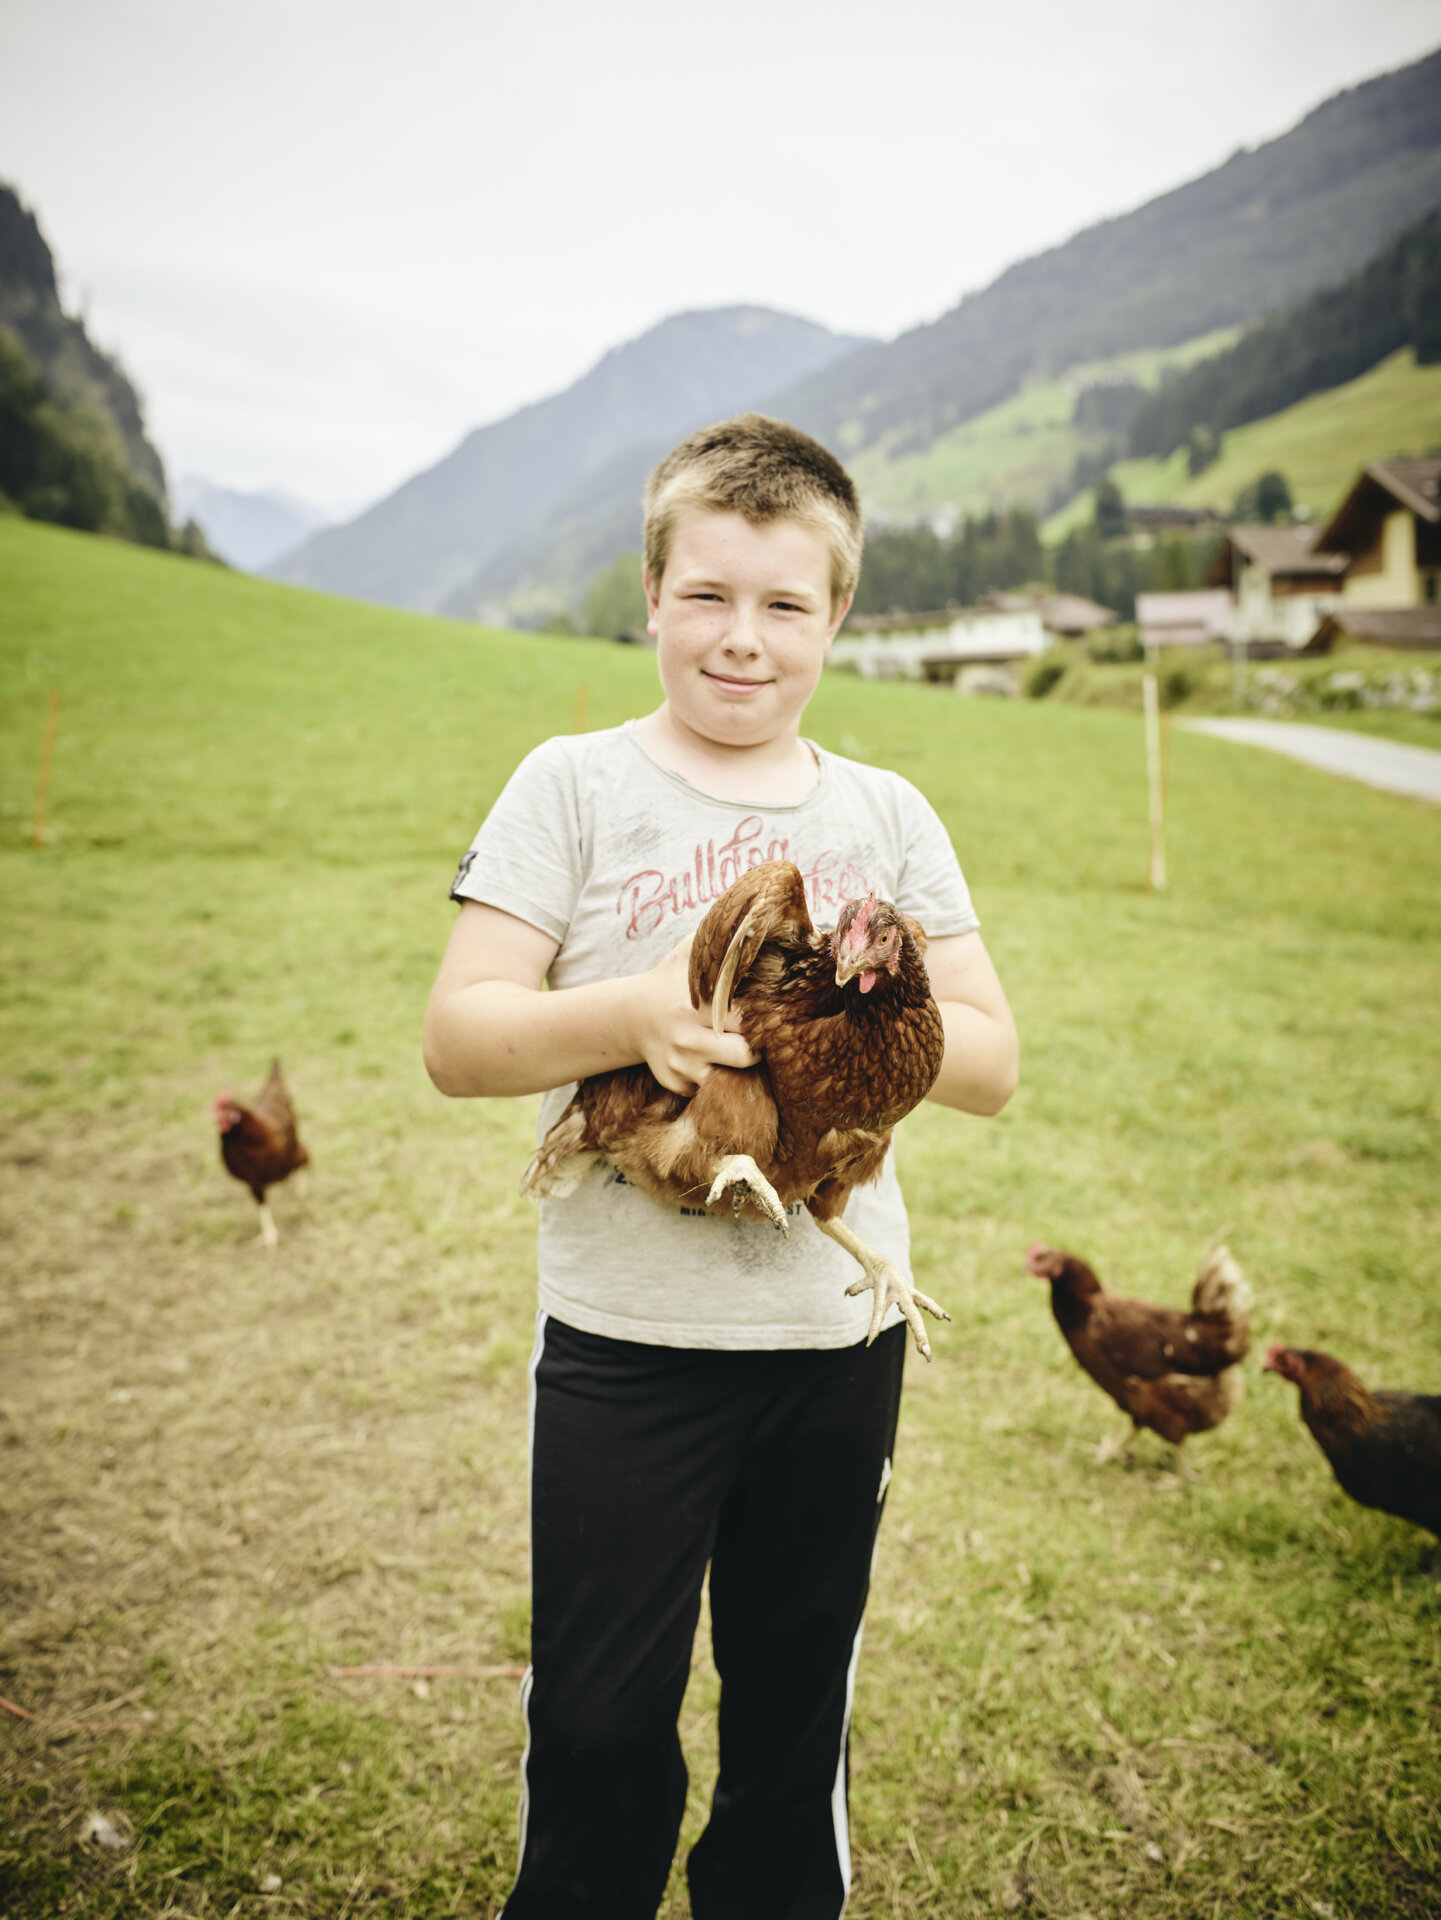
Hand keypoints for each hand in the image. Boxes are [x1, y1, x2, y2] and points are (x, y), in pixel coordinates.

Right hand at [629, 934, 756, 1095]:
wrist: (631, 1015)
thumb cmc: (670, 981)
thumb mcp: (689, 954)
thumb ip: (719, 941)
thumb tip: (755, 921)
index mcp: (694, 1006)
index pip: (746, 1018)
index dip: (765, 1016)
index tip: (774, 1011)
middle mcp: (686, 1039)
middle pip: (746, 1055)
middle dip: (760, 1046)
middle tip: (764, 1035)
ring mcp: (680, 1065)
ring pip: (731, 1078)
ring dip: (740, 1066)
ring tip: (743, 1047)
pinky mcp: (675, 1083)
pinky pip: (710, 1088)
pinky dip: (719, 1076)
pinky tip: (716, 1059)